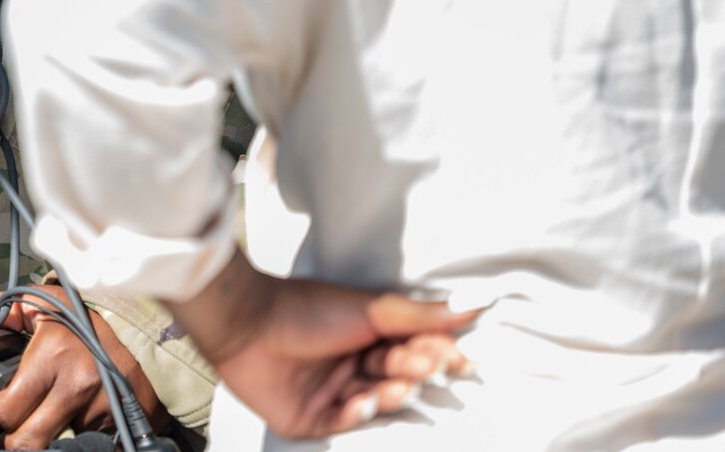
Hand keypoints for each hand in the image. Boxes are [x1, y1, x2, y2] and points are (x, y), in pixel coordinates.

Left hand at [0, 285, 167, 450]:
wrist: (138, 335)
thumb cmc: (80, 321)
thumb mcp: (36, 301)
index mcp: (53, 352)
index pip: (6, 410)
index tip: (1, 399)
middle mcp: (77, 383)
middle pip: (24, 441)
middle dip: (15, 431)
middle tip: (19, 414)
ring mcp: (97, 410)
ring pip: (46, 449)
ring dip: (38, 439)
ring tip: (41, 417)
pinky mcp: (111, 427)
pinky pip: (75, 446)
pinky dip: (67, 438)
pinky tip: (69, 419)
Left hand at [167, 254, 474, 439]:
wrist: (248, 323)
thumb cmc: (306, 308)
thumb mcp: (372, 310)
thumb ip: (422, 314)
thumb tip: (475, 301)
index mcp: (366, 335)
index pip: (413, 348)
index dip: (437, 354)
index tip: (464, 360)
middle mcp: (351, 363)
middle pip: (398, 375)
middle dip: (416, 371)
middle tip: (427, 364)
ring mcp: (331, 391)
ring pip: (377, 402)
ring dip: (391, 394)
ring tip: (397, 384)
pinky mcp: (310, 418)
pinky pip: (345, 423)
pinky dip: (359, 414)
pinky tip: (364, 400)